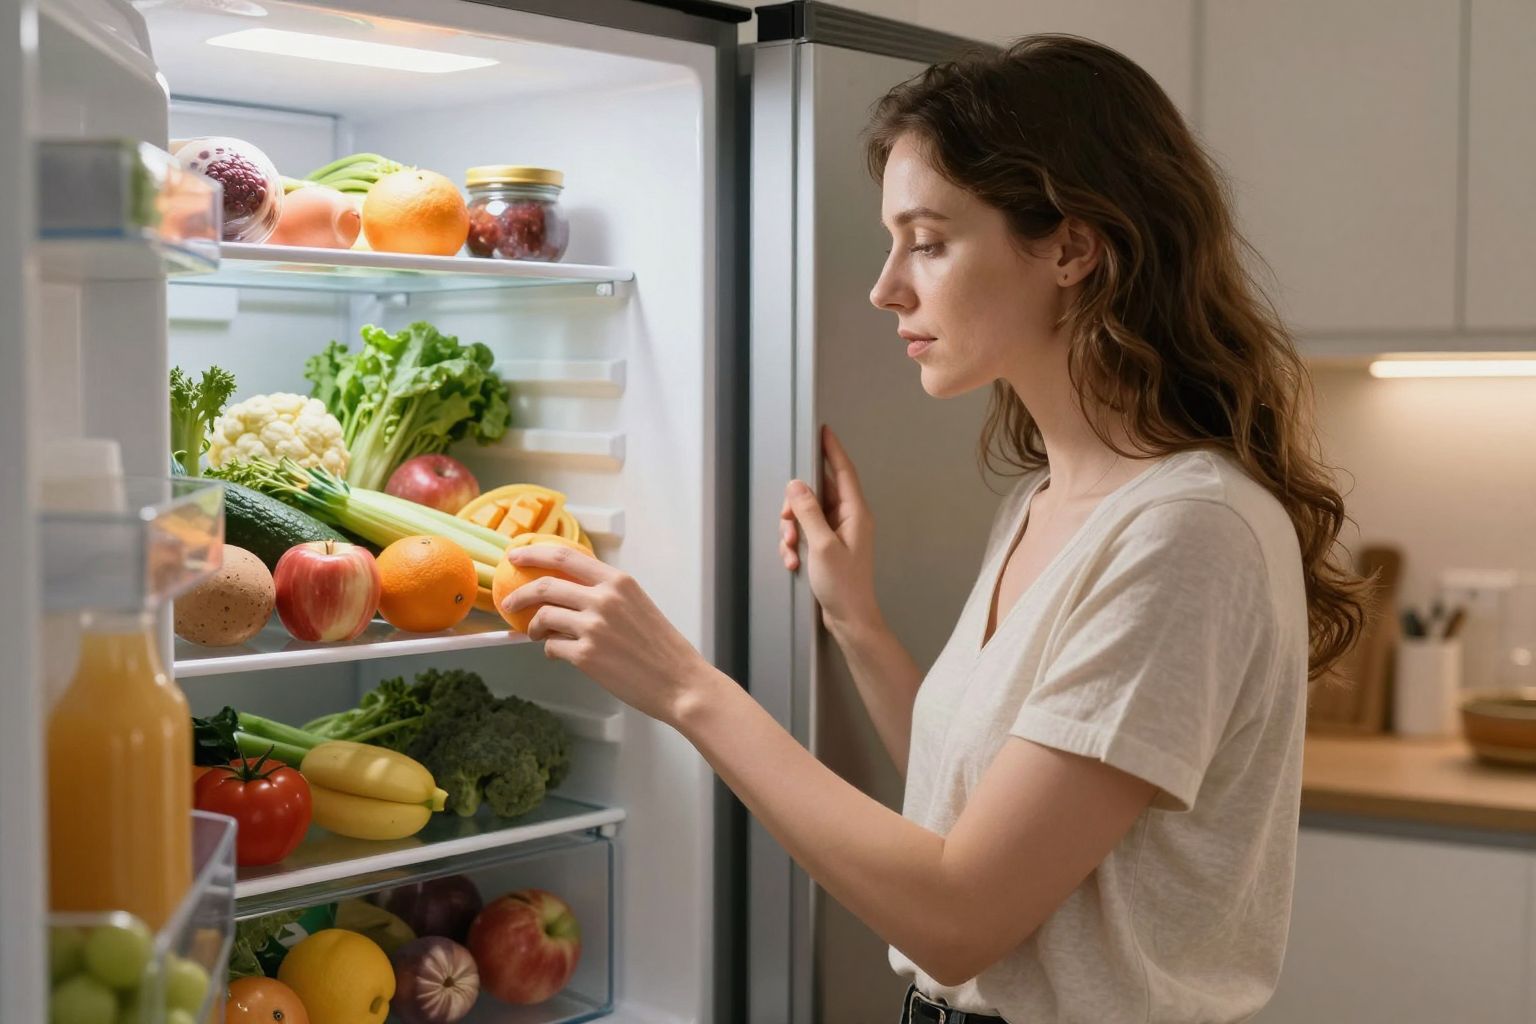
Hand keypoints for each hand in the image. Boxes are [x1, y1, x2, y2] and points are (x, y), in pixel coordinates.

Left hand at [501, 545, 711, 724]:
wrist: (679, 682)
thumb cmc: (662, 648)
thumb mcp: (637, 604)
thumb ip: (606, 594)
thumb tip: (569, 593)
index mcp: (618, 581)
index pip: (565, 556)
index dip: (533, 553)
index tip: (515, 556)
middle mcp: (604, 599)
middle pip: (545, 586)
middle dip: (519, 595)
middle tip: (510, 603)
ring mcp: (594, 627)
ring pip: (544, 617)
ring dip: (535, 627)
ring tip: (539, 634)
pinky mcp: (587, 656)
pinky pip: (552, 647)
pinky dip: (550, 650)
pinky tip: (558, 654)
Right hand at [780, 425, 879, 633]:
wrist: (850, 619)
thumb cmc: (843, 585)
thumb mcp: (821, 545)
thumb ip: (808, 511)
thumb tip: (797, 484)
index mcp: (855, 513)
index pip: (844, 472)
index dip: (833, 450)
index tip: (823, 431)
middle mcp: (849, 519)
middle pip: (818, 494)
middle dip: (796, 506)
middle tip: (786, 523)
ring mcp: (839, 533)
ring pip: (808, 515)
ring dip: (793, 529)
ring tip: (790, 550)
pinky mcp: (829, 548)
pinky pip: (807, 533)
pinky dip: (796, 544)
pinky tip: (793, 562)